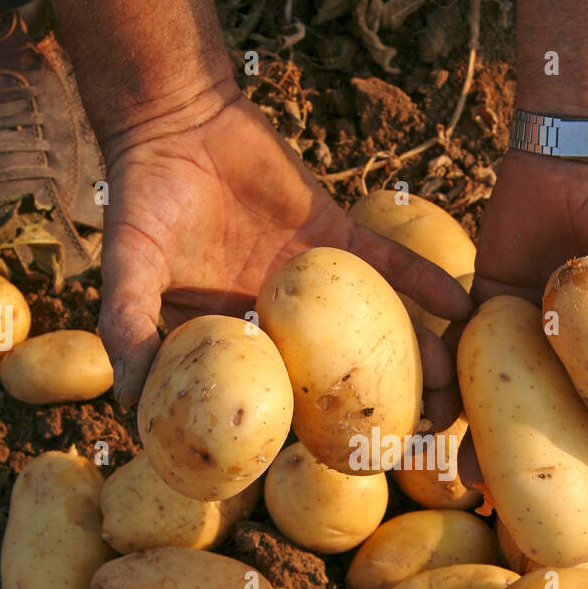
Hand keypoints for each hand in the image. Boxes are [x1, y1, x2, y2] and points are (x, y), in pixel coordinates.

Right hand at [98, 93, 471, 406]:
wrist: (176, 120)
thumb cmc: (141, 201)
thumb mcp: (128, 267)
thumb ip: (129, 325)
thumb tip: (126, 398)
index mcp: (233, 342)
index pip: (274, 400)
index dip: (305, 435)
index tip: (339, 468)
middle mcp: (279, 321)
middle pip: (335, 376)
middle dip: (374, 408)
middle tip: (417, 443)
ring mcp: (314, 283)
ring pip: (370, 328)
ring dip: (413, 355)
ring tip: (451, 384)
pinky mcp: (335, 236)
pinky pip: (388, 264)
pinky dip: (424, 280)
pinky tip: (461, 305)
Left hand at [459, 151, 587, 480]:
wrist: (582, 149)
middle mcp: (582, 353)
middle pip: (563, 421)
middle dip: (545, 463)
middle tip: (525, 501)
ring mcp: (534, 332)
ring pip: (511, 399)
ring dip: (489, 439)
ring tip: (469, 479)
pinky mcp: (490, 306)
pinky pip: (469, 355)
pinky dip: (453, 389)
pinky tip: (438, 423)